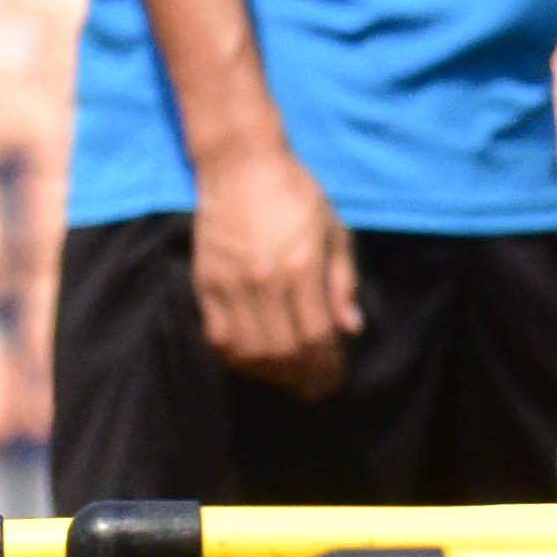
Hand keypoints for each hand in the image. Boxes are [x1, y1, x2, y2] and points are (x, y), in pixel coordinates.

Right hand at [187, 134, 358, 401]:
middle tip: (314, 390)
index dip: (327, 365)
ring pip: (249, 351)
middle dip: (302, 377)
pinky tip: (252, 362)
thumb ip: (342, 282)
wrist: (241, 166)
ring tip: (287, 381)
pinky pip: (217, 336)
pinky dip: (236, 357)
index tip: (334, 379)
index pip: (316, 336)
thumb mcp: (334, 231)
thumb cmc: (297, 194)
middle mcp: (264, 283)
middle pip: (283, 351)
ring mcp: (231, 286)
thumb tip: (351, 328)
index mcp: (301, 270)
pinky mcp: (206, 284)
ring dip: (270, 374)